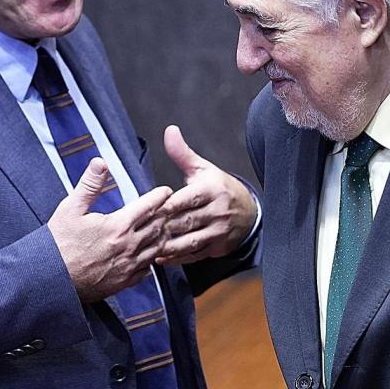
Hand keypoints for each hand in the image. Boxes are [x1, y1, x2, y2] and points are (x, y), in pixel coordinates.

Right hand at [47, 157, 171, 302]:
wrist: (49, 279)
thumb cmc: (57, 244)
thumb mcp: (70, 208)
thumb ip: (90, 185)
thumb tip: (100, 163)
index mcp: (118, 226)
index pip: (148, 206)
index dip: (160, 196)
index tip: (166, 191)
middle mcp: (128, 247)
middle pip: (158, 226)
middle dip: (165, 215)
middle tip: (168, 208)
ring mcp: (127, 266)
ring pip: (156, 248)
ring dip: (162, 236)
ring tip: (164, 228)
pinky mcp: (123, 282)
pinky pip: (147, 269)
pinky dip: (152, 258)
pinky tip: (150, 254)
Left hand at [156, 125, 256, 265]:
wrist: (249, 212)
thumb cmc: (219, 188)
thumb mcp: (203, 169)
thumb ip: (182, 154)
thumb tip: (170, 131)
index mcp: (211, 190)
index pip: (186, 199)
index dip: (166, 205)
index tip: (149, 209)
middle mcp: (217, 211)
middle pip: (185, 221)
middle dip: (163, 227)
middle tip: (141, 231)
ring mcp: (218, 231)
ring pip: (189, 241)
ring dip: (168, 246)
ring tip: (147, 248)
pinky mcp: (218, 247)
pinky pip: (195, 255)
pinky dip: (177, 258)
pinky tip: (160, 258)